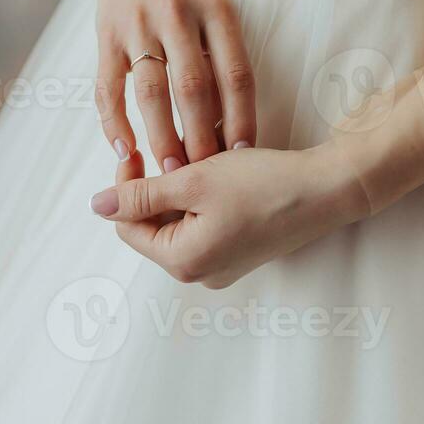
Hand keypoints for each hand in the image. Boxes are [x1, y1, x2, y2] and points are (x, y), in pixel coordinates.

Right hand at [90, 0, 256, 173]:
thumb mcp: (217, 10)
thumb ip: (224, 57)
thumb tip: (231, 129)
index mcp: (216, 10)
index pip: (235, 74)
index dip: (241, 119)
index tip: (243, 156)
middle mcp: (177, 15)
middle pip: (193, 88)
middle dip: (200, 138)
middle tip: (205, 176)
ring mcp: (138, 25)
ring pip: (151, 93)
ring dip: (161, 137)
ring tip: (170, 172)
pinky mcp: (106, 36)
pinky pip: (107, 88)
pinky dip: (114, 123)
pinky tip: (125, 150)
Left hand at [90, 143, 369, 289]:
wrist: (326, 190)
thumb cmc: (264, 185)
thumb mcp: (194, 181)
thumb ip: (142, 194)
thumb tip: (97, 205)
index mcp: (183, 261)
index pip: (128, 225)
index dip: (127, 186)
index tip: (139, 151)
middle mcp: (199, 273)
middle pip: (152, 228)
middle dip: (155, 189)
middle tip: (169, 151)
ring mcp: (221, 266)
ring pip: (178, 225)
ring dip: (178, 192)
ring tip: (196, 160)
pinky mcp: (239, 254)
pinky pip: (204, 227)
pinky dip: (201, 202)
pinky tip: (216, 175)